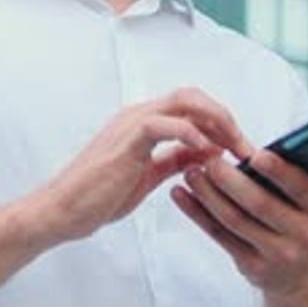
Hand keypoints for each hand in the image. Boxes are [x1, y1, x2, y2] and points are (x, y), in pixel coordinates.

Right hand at [42, 88, 249, 241]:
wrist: (62, 210)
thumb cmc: (99, 196)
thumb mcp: (147, 177)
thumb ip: (175, 161)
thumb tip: (207, 153)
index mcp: (144, 122)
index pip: (191, 106)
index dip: (220, 122)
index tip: (240, 148)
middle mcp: (139, 114)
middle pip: (193, 95)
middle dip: (225, 116)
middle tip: (245, 146)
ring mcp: (132, 123)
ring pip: (184, 101)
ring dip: (217, 121)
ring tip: (234, 148)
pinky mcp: (127, 139)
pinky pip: (167, 124)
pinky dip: (192, 134)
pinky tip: (207, 153)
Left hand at [171, 148, 307, 295]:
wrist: (301, 282)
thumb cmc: (307, 224)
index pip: (300, 188)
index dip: (278, 171)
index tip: (254, 153)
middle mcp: (303, 237)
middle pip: (259, 204)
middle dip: (230, 179)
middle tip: (206, 156)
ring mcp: (275, 256)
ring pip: (233, 221)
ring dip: (207, 194)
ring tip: (189, 170)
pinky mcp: (250, 268)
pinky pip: (218, 236)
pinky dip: (196, 214)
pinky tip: (180, 194)